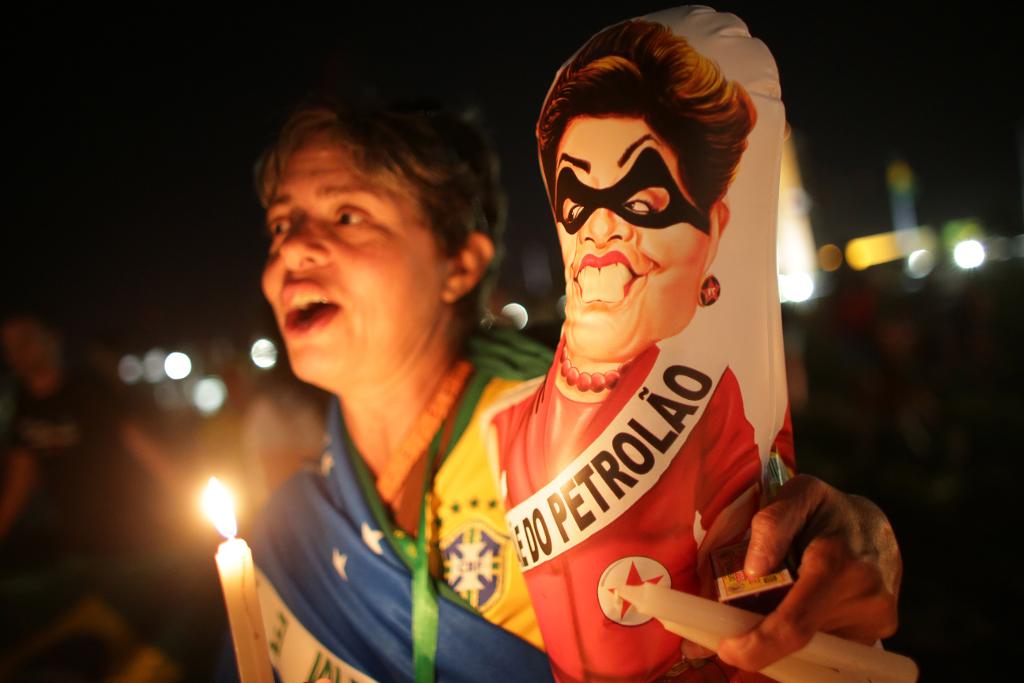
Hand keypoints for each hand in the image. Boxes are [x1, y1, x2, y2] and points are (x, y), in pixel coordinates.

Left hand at [715, 475, 900, 671]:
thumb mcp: (798, 494)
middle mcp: (864, 596)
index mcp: (836, 563)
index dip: (758, 646)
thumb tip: (753, 570)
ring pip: (813, 642)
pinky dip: (809, 628)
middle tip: (741, 612)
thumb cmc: (829, 509)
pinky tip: (807, 601)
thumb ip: (772, 524)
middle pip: (798, 637)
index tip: (727, 649)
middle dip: (763, 631)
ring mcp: (876, 618)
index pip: (795, 625)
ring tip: (786, 593)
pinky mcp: (879, 629)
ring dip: (788, 628)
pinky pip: (831, 641)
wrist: (878, 524)